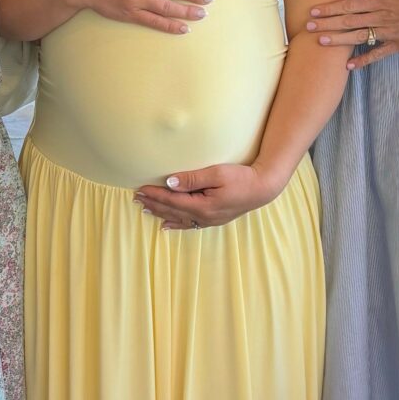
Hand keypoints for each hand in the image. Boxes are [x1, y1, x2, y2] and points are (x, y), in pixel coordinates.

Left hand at [134, 161, 285, 229]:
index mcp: (203, 206)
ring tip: (145, 209)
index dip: (155, 195)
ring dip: (160, 213)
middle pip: (172, 210)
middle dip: (153, 204)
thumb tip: (170, 183)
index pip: (172, 200)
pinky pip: (189, 224)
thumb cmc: (242, 178)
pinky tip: (166, 225)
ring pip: (178, 218)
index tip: (140, 189)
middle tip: (136, 198)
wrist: (262, 188)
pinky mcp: (213, 219)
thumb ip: (192, 179)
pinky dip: (175, 224)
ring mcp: (208, 220)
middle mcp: (203, 217)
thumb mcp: (217, 173)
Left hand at [305, 0, 398, 68]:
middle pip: (348, 21)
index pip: (349, 5)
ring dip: (339, 40)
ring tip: (321, 42)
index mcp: (380, 1)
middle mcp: (381, 17)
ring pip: (359, 37)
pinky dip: (363, 60)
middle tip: (308, 27)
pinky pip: (377, 54)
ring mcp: (388, 33)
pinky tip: (348, 66)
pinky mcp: (398, 45)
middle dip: (327, 24)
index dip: (330, 8)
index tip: (314, 11)